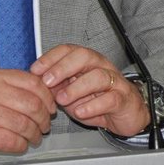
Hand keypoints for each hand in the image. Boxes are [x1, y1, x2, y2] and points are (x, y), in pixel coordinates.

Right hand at [0, 69, 56, 163]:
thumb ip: (10, 86)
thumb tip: (43, 92)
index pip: (33, 82)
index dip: (47, 97)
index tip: (51, 106)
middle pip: (33, 104)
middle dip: (44, 118)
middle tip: (45, 125)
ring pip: (25, 124)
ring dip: (34, 134)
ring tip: (34, 137)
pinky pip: (13, 141)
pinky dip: (21, 145)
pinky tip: (20, 145)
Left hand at [31, 44, 150, 137]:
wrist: (128, 114)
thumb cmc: (99, 101)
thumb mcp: (73, 93)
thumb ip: (58, 87)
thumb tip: (37, 83)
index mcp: (88, 62)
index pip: (69, 50)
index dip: (51, 58)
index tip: (35, 70)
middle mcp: (102, 67)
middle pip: (85, 56)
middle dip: (63, 67)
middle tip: (48, 82)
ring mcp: (115, 82)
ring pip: (98, 76)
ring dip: (76, 87)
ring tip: (62, 99)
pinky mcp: (123, 99)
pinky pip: (110, 98)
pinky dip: (93, 105)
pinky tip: (81, 112)